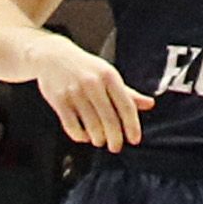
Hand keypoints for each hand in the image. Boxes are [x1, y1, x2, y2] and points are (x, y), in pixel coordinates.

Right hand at [29, 33, 150, 150]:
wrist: (53, 56)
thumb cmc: (85, 68)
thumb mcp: (108, 74)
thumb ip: (128, 92)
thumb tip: (149, 104)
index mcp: (109, 76)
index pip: (126, 105)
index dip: (132, 125)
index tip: (135, 139)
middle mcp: (93, 83)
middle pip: (109, 119)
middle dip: (115, 138)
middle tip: (117, 147)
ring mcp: (75, 92)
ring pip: (91, 126)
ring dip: (98, 139)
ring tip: (100, 140)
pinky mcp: (59, 101)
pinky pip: (72, 127)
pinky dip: (81, 136)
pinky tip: (85, 135)